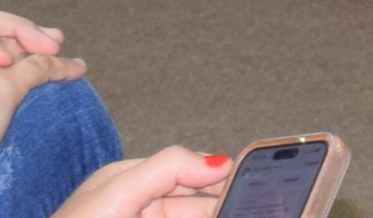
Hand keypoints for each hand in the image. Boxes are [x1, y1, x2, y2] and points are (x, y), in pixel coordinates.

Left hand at [51, 148, 238, 217]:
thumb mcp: (117, 193)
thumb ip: (167, 169)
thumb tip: (221, 160)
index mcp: (130, 179)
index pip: (189, 169)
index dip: (221, 174)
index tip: (251, 179)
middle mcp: (140, 207)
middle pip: (197, 202)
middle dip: (224, 202)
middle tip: (255, 204)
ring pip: (195, 216)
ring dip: (218, 212)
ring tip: (248, 210)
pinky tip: (226, 215)